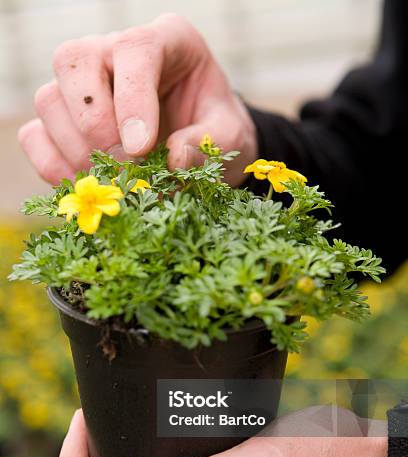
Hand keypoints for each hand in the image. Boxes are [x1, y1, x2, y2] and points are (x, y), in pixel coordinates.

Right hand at [18, 14, 256, 185]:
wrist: (202, 151)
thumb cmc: (216, 134)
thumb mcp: (228, 137)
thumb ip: (208, 144)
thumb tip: (173, 160)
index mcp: (165, 42)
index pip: (133, 50)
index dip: (131, 99)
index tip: (141, 149)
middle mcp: (113, 53)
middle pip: (74, 63)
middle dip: (96, 126)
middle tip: (125, 168)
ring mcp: (82, 87)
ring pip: (48, 100)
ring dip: (77, 151)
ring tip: (114, 181)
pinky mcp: (63, 122)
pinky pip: (35, 136)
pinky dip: (54, 166)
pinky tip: (89, 184)